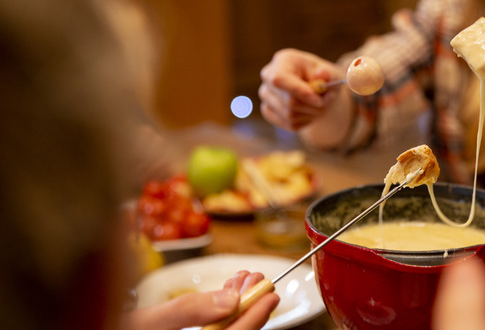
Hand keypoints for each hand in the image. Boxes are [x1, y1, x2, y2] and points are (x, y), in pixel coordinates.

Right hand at [123, 271, 279, 329]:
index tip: (272, 294)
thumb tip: (229, 299)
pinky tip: (223, 294)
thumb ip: (188, 310)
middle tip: (257, 278)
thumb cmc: (109, 327)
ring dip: (235, 304)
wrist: (95, 323)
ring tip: (242, 280)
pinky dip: (219, 312)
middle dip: (248, 304)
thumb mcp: (148, 321)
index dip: (257, 316)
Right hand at [258, 48, 341, 130]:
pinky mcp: (268, 110)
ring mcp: (266, 94)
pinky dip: (305, 121)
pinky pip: (289, 124)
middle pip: (289, 101)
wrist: (318, 89)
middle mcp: (268, 76)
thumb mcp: (331, 72)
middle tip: (328, 99)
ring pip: (290, 115)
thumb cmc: (323, 78)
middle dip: (313, 106)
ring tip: (321, 104)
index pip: (280, 79)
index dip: (298, 92)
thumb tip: (322, 75)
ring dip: (311, 114)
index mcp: (283, 60)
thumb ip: (328, 74)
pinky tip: (310, 111)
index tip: (317, 101)